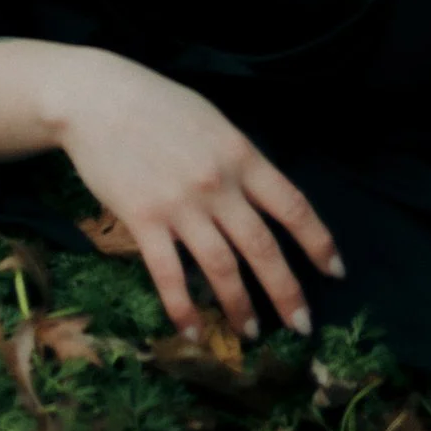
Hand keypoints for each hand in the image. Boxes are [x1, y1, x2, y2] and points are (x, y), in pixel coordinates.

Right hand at [0, 38, 342, 339]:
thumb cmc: (157, 106)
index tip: (334, 271)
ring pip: (222, 268)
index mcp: (241, 155)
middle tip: (301, 326)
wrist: (96, 98)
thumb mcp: (213, 122)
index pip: (293, 206)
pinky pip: (169, 275)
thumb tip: (263, 201)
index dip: (318, 242)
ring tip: (250, 332)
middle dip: (287, 292)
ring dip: (240, 307)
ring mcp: (180, 205)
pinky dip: (184, 309)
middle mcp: (218, 184)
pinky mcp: (143, 220)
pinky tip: (194, 332)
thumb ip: (240, 161)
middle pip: (263, 248)